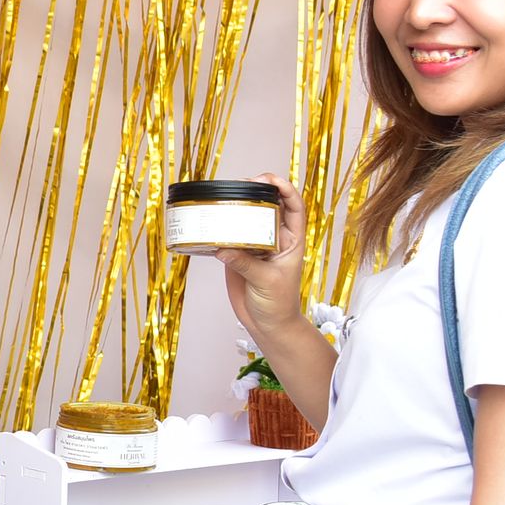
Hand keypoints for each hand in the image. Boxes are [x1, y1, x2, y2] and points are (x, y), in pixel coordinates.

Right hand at [212, 174, 308, 338]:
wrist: (268, 325)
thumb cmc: (279, 304)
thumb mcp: (267, 282)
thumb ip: (246, 264)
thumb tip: (223, 248)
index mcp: (291, 241)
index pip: (294, 207)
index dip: (285, 189)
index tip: (268, 180)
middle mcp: (274, 239)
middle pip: (269, 206)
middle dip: (257, 191)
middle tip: (240, 184)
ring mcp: (255, 246)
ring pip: (248, 219)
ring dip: (237, 207)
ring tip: (223, 197)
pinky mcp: (238, 255)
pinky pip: (229, 237)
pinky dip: (220, 228)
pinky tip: (210, 222)